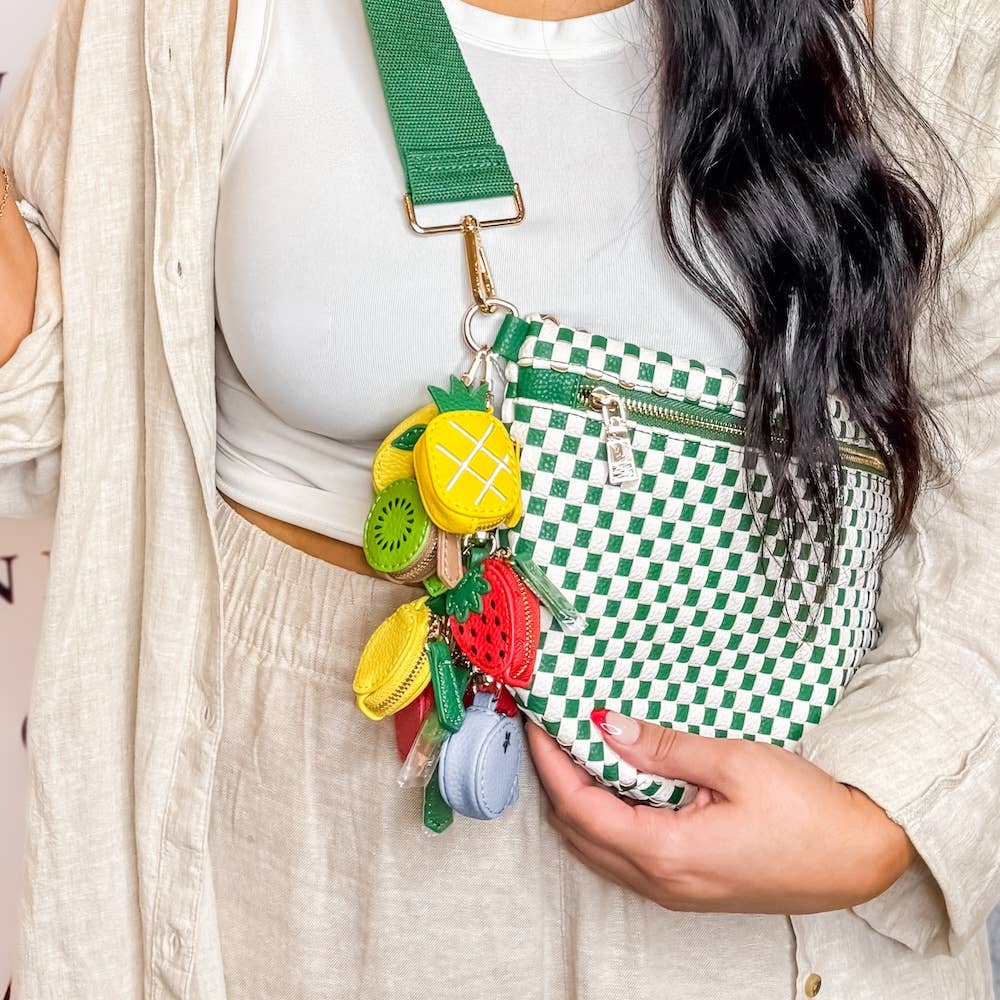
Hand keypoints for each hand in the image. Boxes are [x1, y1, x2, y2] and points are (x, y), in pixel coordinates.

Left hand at [526, 710, 915, 913]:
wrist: (861, 857)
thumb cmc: (808, 809)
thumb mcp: (735, 762)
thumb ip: (664, 748)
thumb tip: (607, 727)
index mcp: (667, 852)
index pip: (579, 807)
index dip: (551, 764)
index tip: (538, 724)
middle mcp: (661, 882)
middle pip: (578, 833)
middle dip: (555, 782)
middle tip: (549, 733)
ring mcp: (674, 891)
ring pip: (597, 849)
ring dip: (576, 802)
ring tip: (573, 752)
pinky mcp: (688, 888)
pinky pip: (624, 856)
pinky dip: (603, 820)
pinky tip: (612, 784)